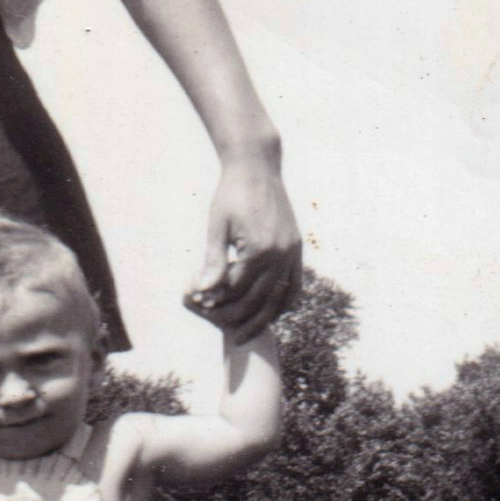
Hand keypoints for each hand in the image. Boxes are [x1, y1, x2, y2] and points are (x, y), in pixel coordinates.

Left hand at [186, 154, 302, 339]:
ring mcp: (292, 251)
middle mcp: (279, 253)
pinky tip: (276, 313)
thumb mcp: (216, 226)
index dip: (219, 301)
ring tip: (251, 331)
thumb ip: (212, 261)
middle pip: (260, 298)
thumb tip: (202, 292)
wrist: (257, 167)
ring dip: (267, 317)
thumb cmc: (230, 194)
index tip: (203, 311)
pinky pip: (296, 283)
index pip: (237, 288)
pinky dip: (287, 301)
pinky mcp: (297, 247)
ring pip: (281, 296)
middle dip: (242, 317)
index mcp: (258, 249)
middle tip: (227, 333)